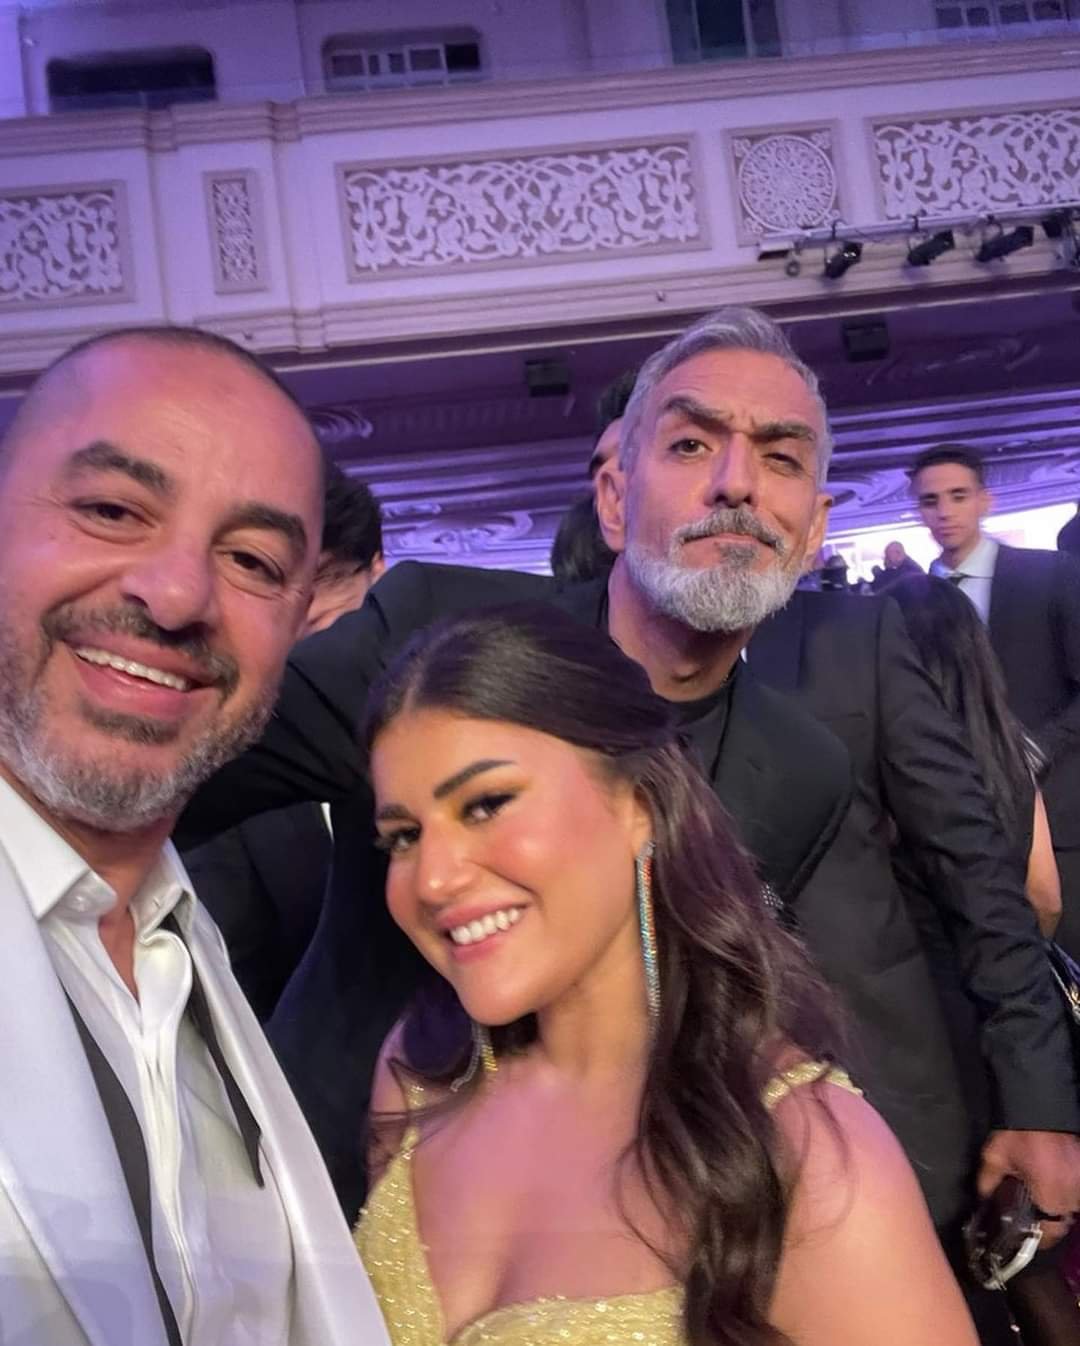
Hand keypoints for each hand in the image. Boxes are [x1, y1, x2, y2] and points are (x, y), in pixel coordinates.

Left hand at [978, 1130, 1079, 1247]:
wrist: (1040, 1103)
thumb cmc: (1018, 1132)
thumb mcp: (996, 1156)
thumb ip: (988, 1182)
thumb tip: (984, 1200)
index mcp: (1051, 1196)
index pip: (1050, 1233)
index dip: (1037, 1237)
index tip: (1026, 1233)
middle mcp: (1073, 1195)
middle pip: (1062, 1219)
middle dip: (1046, 1216)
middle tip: (1030, 1207)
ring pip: (1072, 1205)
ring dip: (1059, 1202)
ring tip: (1042, 1189)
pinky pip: (1076, 1190)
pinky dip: (1067, 1189)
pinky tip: (1053, 1177)